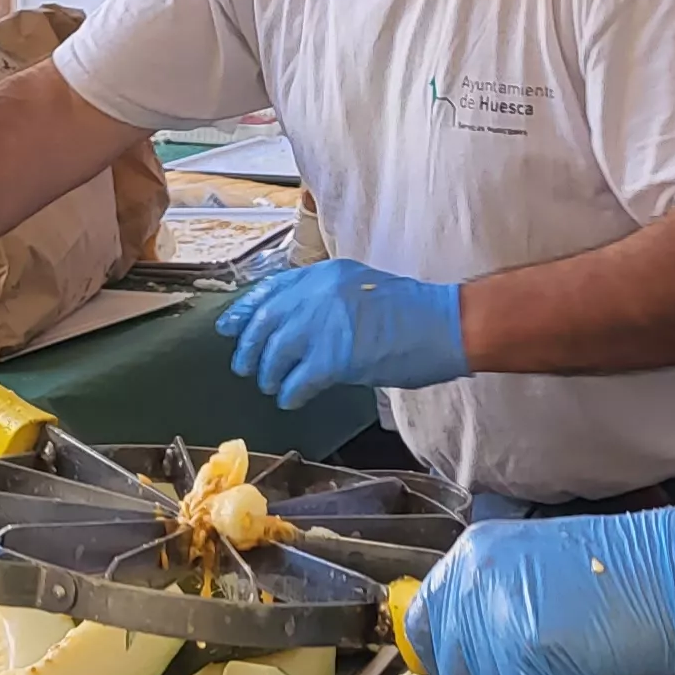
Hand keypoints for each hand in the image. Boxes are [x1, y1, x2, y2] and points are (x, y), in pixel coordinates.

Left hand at [214, 259, 466, 407]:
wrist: (446, 325)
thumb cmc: (413, 312)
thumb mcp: (362, 288)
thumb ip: (327, 301)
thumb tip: (295, 326)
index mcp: (325, 274)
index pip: (271, 289)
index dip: (245, 310)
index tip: (228, 326)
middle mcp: (318, 294)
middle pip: (265, 322)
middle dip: (249, 347)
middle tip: (244, 366)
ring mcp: (324, 325)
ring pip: (275, 354)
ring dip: (269, 374)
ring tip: (273, 385)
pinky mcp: (334, 358)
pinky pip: (296, 381)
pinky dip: (290, 393)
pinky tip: (292, 399)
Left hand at [409, 502, 674, 674]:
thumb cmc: (634, 575)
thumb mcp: (540, 570)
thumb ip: (496, 600)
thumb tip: (461, 648)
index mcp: (476, 553)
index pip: (423, 624)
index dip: (452, 659)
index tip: (483, 673)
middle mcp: (476, 578)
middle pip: (454, 670)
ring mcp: (498, 614)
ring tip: (581, 672)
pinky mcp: (529, 653)